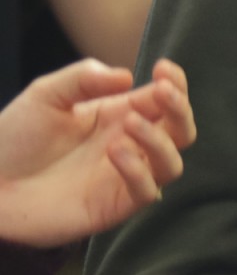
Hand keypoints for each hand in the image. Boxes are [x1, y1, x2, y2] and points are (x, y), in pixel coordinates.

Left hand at [0, 59, 196, 247]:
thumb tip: (129, 77)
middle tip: (162, 93)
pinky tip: (116, 153)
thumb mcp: (46, 94)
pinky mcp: (112, 206)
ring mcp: (123, 178)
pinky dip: (140, 172)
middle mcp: (130, 146)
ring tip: (130, 124)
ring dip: (161, 140)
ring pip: (172, 162)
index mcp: (119, 116)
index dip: (176, 84)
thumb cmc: (13, 138)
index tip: (163, 67)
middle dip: (181, 109)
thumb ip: (84, 77)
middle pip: (181, 130)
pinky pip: (147, 193)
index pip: (165, 100)